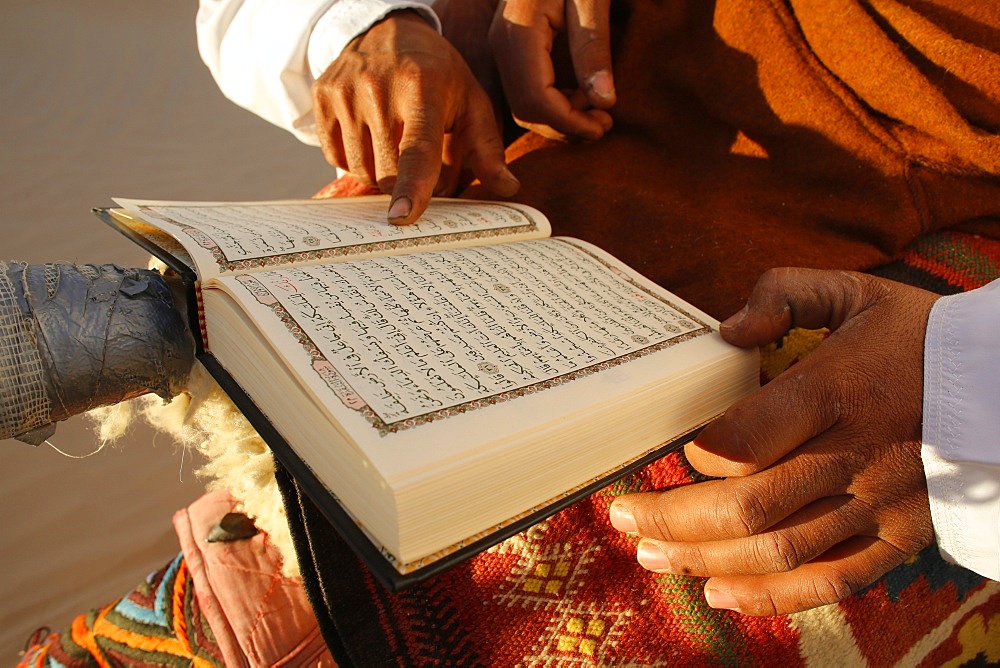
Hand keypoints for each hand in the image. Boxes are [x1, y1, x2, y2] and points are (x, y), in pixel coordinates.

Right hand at [312, 10, 519, 224]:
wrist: (389, 30)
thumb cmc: (438, 75)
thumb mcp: (470, 103)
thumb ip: (487, 149)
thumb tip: (508, 187)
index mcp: (422, 88)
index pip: (416, 149)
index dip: (412, 187)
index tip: (402, 217)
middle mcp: (378, 87)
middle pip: (388, 170)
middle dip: (405, 181)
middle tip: (418, 160)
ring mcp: (344, 90)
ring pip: (360, 169)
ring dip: (380, 173)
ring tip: (394, 144)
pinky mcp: (322, 96)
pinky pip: (336, 157)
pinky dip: (355, 160)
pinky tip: (370, 136)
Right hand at [490, 0, 614, 140]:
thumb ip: (594, 47)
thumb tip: (604, 102)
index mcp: (519, 32)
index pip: (536, 99)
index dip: (569, 123)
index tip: (604, 126)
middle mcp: (502, 43)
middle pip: (526, 108)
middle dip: (565, 127)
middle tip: (605, 124)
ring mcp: (503, 45)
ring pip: (525, 103)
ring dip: (562, 118)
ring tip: (598, 110)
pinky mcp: (512, 47)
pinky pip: (527, 88)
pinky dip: (555, 103)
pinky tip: (583, 94)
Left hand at [609, 268, 940, 614]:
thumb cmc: (918, 336)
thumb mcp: (855, 291)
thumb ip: (785, 293)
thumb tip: (726, 330)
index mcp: (837, 390)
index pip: (751, 436)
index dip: (704, 453)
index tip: (674, 453)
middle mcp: (855, 456)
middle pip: (751, 506)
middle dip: (675, 520)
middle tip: (624, 519)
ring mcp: (878, 506)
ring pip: (780, 551)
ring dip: (705, 561)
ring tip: (651, 558)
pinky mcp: (897, 539)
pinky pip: (829, 581)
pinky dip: (771, 596)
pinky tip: (720, 592)